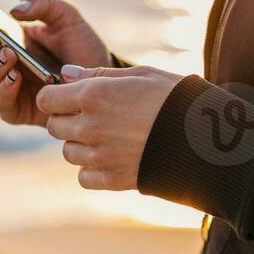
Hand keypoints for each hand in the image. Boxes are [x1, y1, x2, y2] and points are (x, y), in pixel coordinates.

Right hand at [0, 0, 114, 126]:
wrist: (103, 81)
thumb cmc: (82, 47)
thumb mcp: (66, 17)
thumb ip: (43, 3)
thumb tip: (15, 11)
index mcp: (9, 38)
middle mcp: (4, 63)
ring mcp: (10, 87)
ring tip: (10, 56)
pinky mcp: (20, 110)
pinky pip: (3, 104)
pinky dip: (5, 91)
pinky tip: (15, 79)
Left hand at [34, 65, 183, 189]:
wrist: (206, 137)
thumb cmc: (176, 97)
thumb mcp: (141, 74)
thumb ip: (99, 73)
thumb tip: (66, 73)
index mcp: (94, 95)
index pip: (47, 99)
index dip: (55, 96)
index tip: (68, 97)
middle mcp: (90, 127)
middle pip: (54, 126)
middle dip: (68, 119)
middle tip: (93, 115)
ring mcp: (100, 156)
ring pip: (68, 152)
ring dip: (80, 144)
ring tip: (107, 136)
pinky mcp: (113, 180)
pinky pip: (84, 176)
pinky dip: (91, 169)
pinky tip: (111, 157)